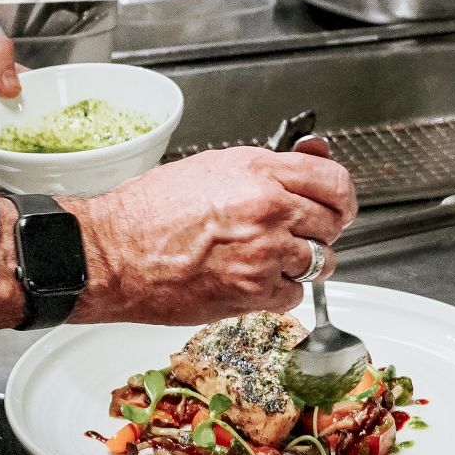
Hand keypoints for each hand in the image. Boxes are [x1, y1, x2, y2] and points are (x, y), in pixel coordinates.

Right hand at [65, 144, 357, 325]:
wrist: (114, 254)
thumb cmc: (149, 209)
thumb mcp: (212, 166)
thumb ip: (267, 167)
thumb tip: (309, 159)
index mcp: (259, 172)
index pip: (334, 180)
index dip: (341, 194)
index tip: (338, 203)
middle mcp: (268, 210)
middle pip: (333, 223)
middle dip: (322, 228)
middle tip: (303, 230)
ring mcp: (264, 255)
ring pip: (319, 261)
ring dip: (303, 261)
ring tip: (272, 255)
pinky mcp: (252, 294)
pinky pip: (294, 295)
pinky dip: (282, 290)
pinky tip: (256, 278)